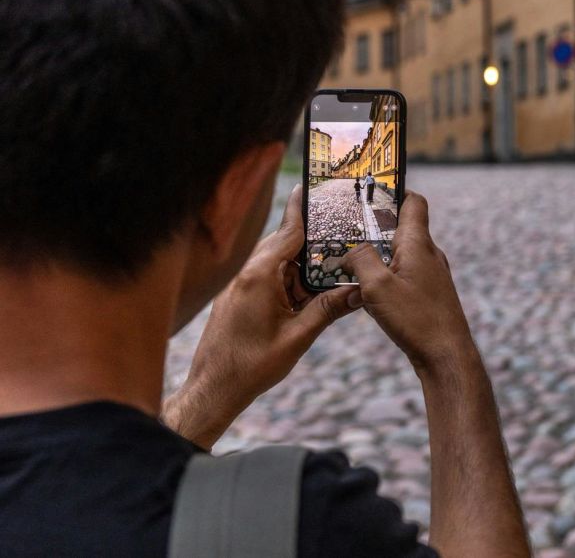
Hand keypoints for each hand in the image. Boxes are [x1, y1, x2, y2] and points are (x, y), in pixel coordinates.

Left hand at [163, 186, 360, 446]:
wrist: (213, 389)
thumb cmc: (251, 366)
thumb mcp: (298, 337)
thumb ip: (328, 309)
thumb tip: (359, 291)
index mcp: (260, 277)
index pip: (288, 233)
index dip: (303, 210)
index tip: (312, 187)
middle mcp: (247, 275)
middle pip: (284, 244)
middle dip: (310, 236)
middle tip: (336, 224)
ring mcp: (240, 286)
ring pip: (277, 263)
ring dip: (301, 263)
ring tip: (330, 262)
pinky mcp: (239, 299)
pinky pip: (268, 278)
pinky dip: (289, 278)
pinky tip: (306, 289)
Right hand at [340, 192, 473, 373]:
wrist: (447, 356)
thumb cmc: (416, 320)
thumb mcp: (377, 287)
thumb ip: (360, 260)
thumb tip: (351, 251)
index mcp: (418, 244)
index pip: (413, 202)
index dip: (394, 192)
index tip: (371, 192)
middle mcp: (429, 254)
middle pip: (403, 228)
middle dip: (376, 228)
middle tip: (348, 232)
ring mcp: (433, 275)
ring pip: (403, 254)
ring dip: (380, 256)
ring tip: (354, 264)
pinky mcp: (431, 294)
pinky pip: (406, 275)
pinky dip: (388, 277)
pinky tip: (371, 294)